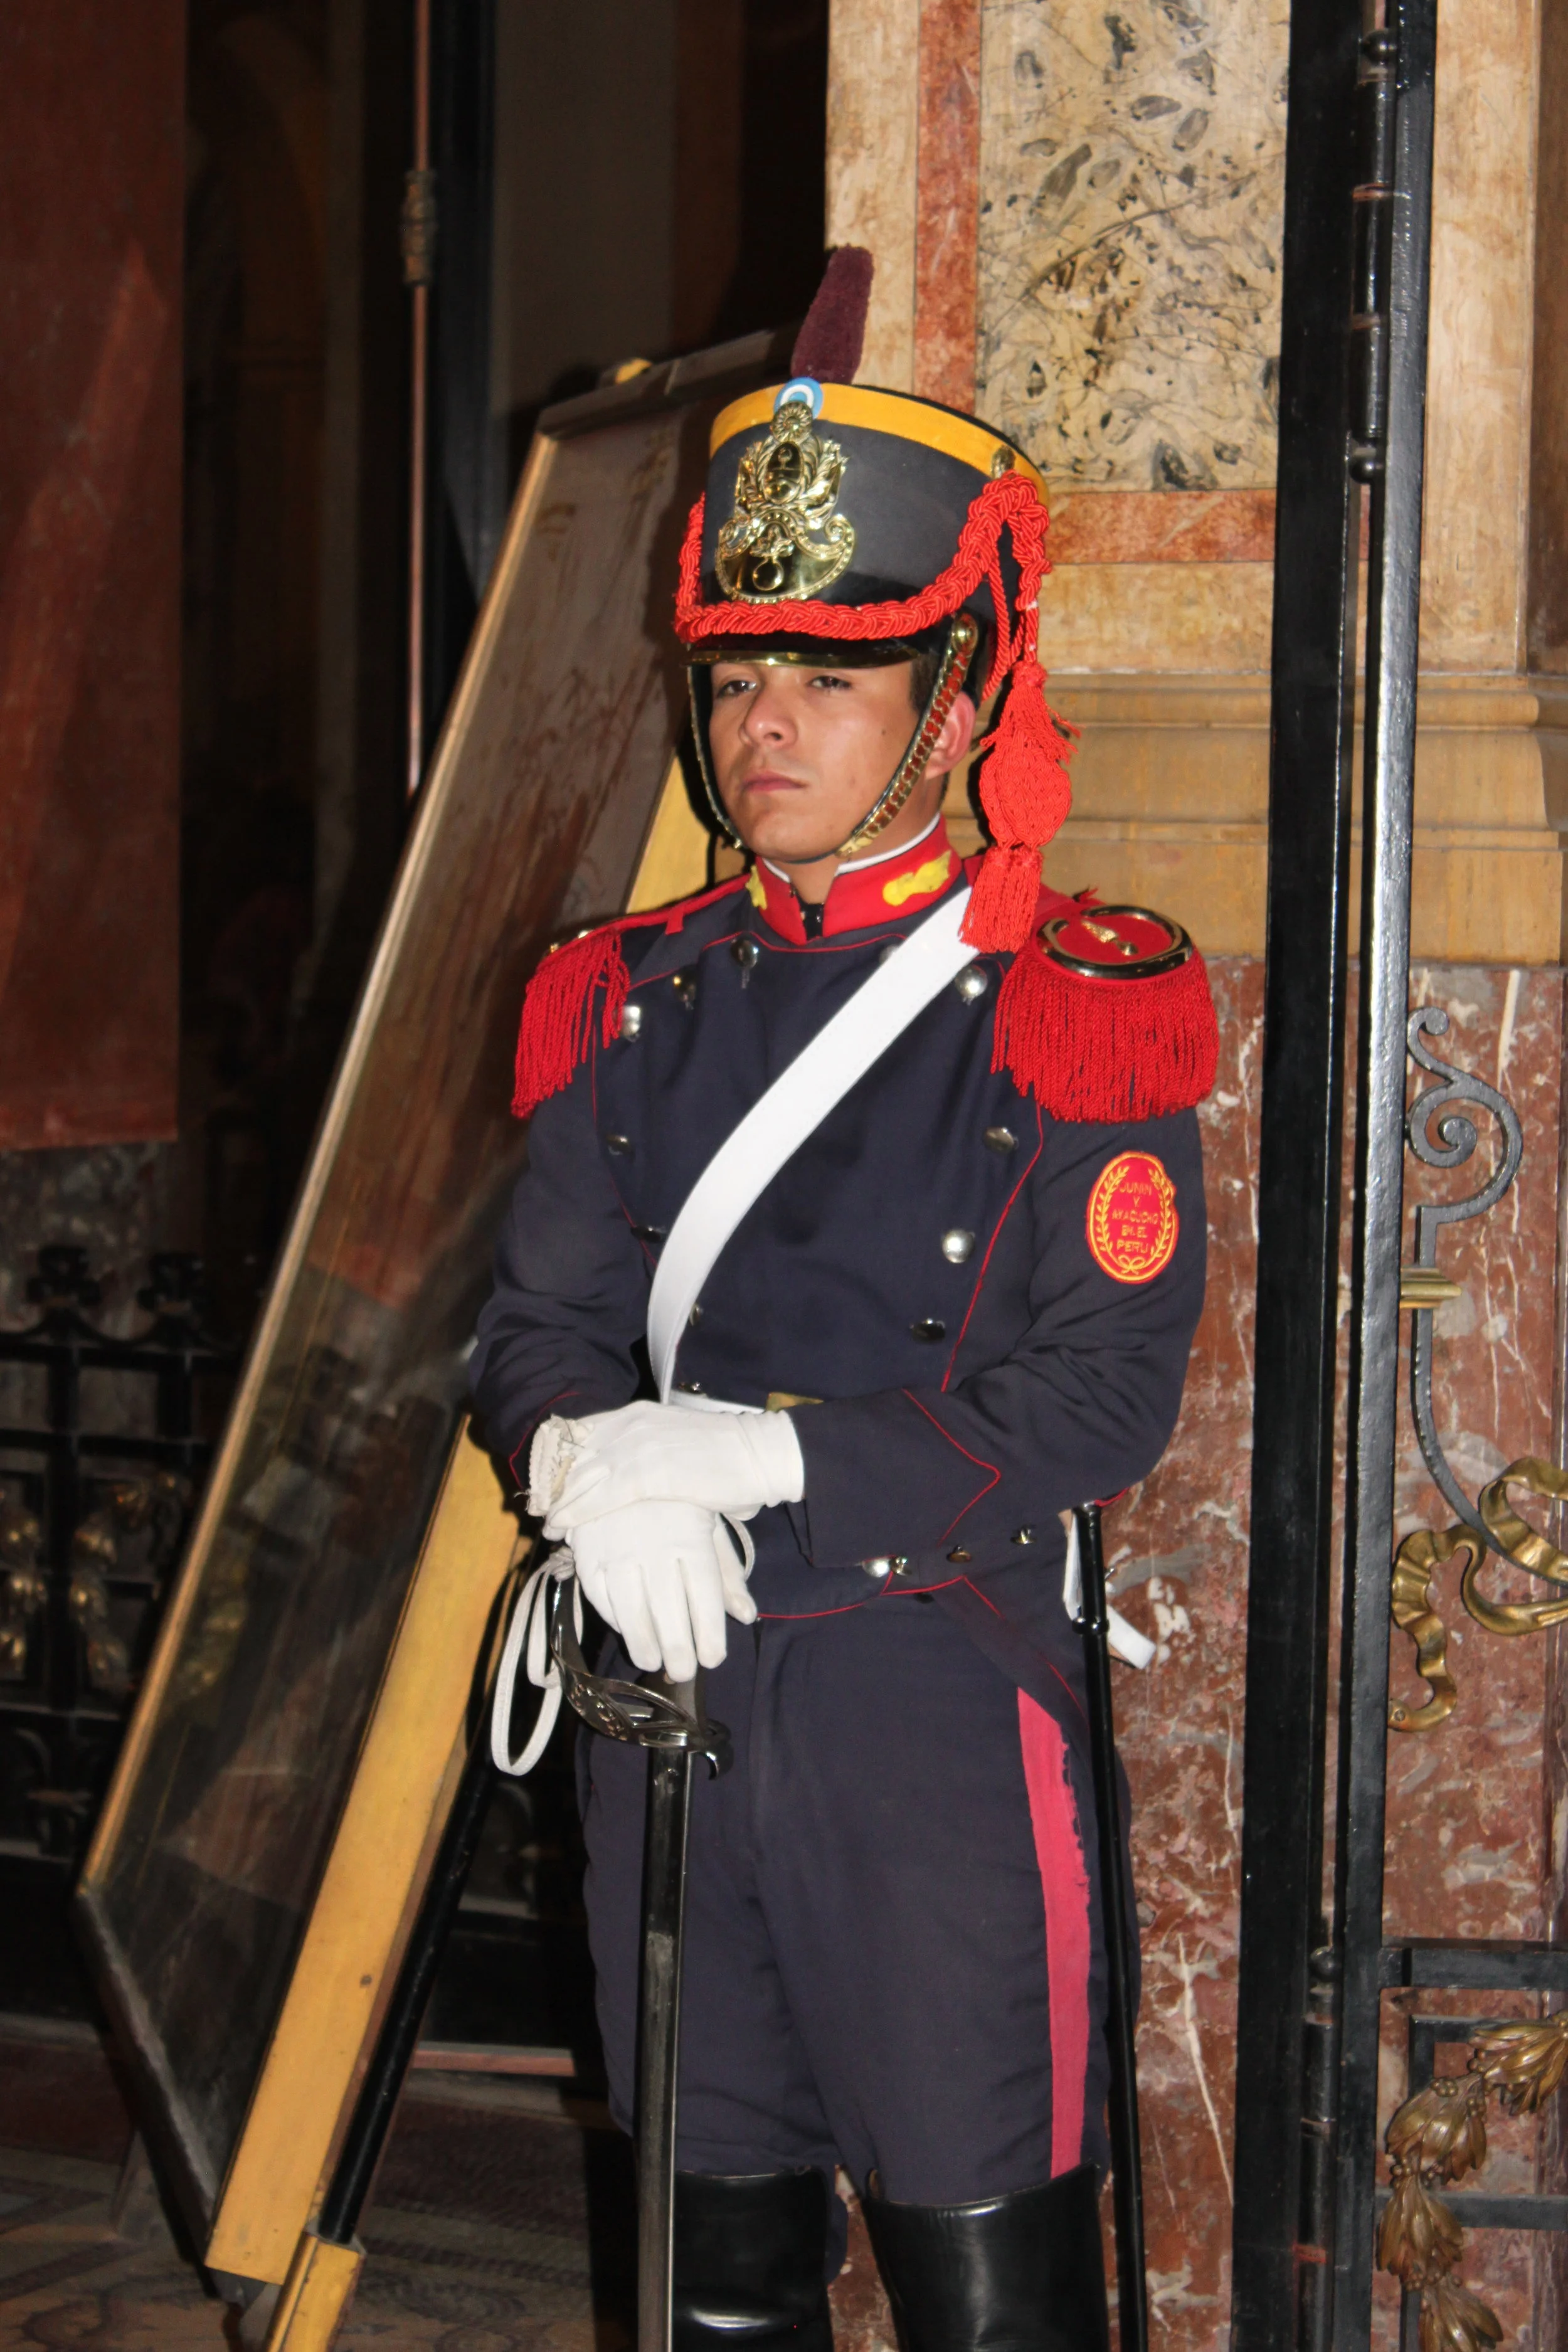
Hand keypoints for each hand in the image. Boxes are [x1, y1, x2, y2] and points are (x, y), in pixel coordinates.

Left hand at [538, 1400, 803, 1534]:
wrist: (760, 1456)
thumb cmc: (730, 1457)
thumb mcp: (679, 1445)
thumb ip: (651, 1455)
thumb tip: (637, 1477)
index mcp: (639, 1414)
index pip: (584, 1432)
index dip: (561, 1457)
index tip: (546, 1480)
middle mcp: (631, 1423)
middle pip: (575, 1453)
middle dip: (552, 1481)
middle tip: (537, 1504)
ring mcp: (636, 1446)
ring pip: (580, 1475)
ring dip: (557, 1501)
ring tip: (545, 1521)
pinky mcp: (645, 1474)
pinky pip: (597, 1496)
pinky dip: (573, 1513)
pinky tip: (559, 1527)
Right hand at [564, 1497, 755, 1682]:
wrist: (623, 1454)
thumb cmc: (678, 1499)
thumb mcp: (710, 1527)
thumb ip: (728, 1573)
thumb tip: (747, 1616)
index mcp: (690, 1534)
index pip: (704, 1593)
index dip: (709, 1632)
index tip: (713, 1659)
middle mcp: (653, 1542)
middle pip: (668, 1607)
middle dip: (677, 1647)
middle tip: (683, 1672)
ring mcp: (616, 1545)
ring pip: (629, 1605)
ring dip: (641, 1640)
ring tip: (652, 1661)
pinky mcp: (587, 1547)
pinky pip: (597, 1591)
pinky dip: (611, 1616)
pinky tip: (624, 1628)